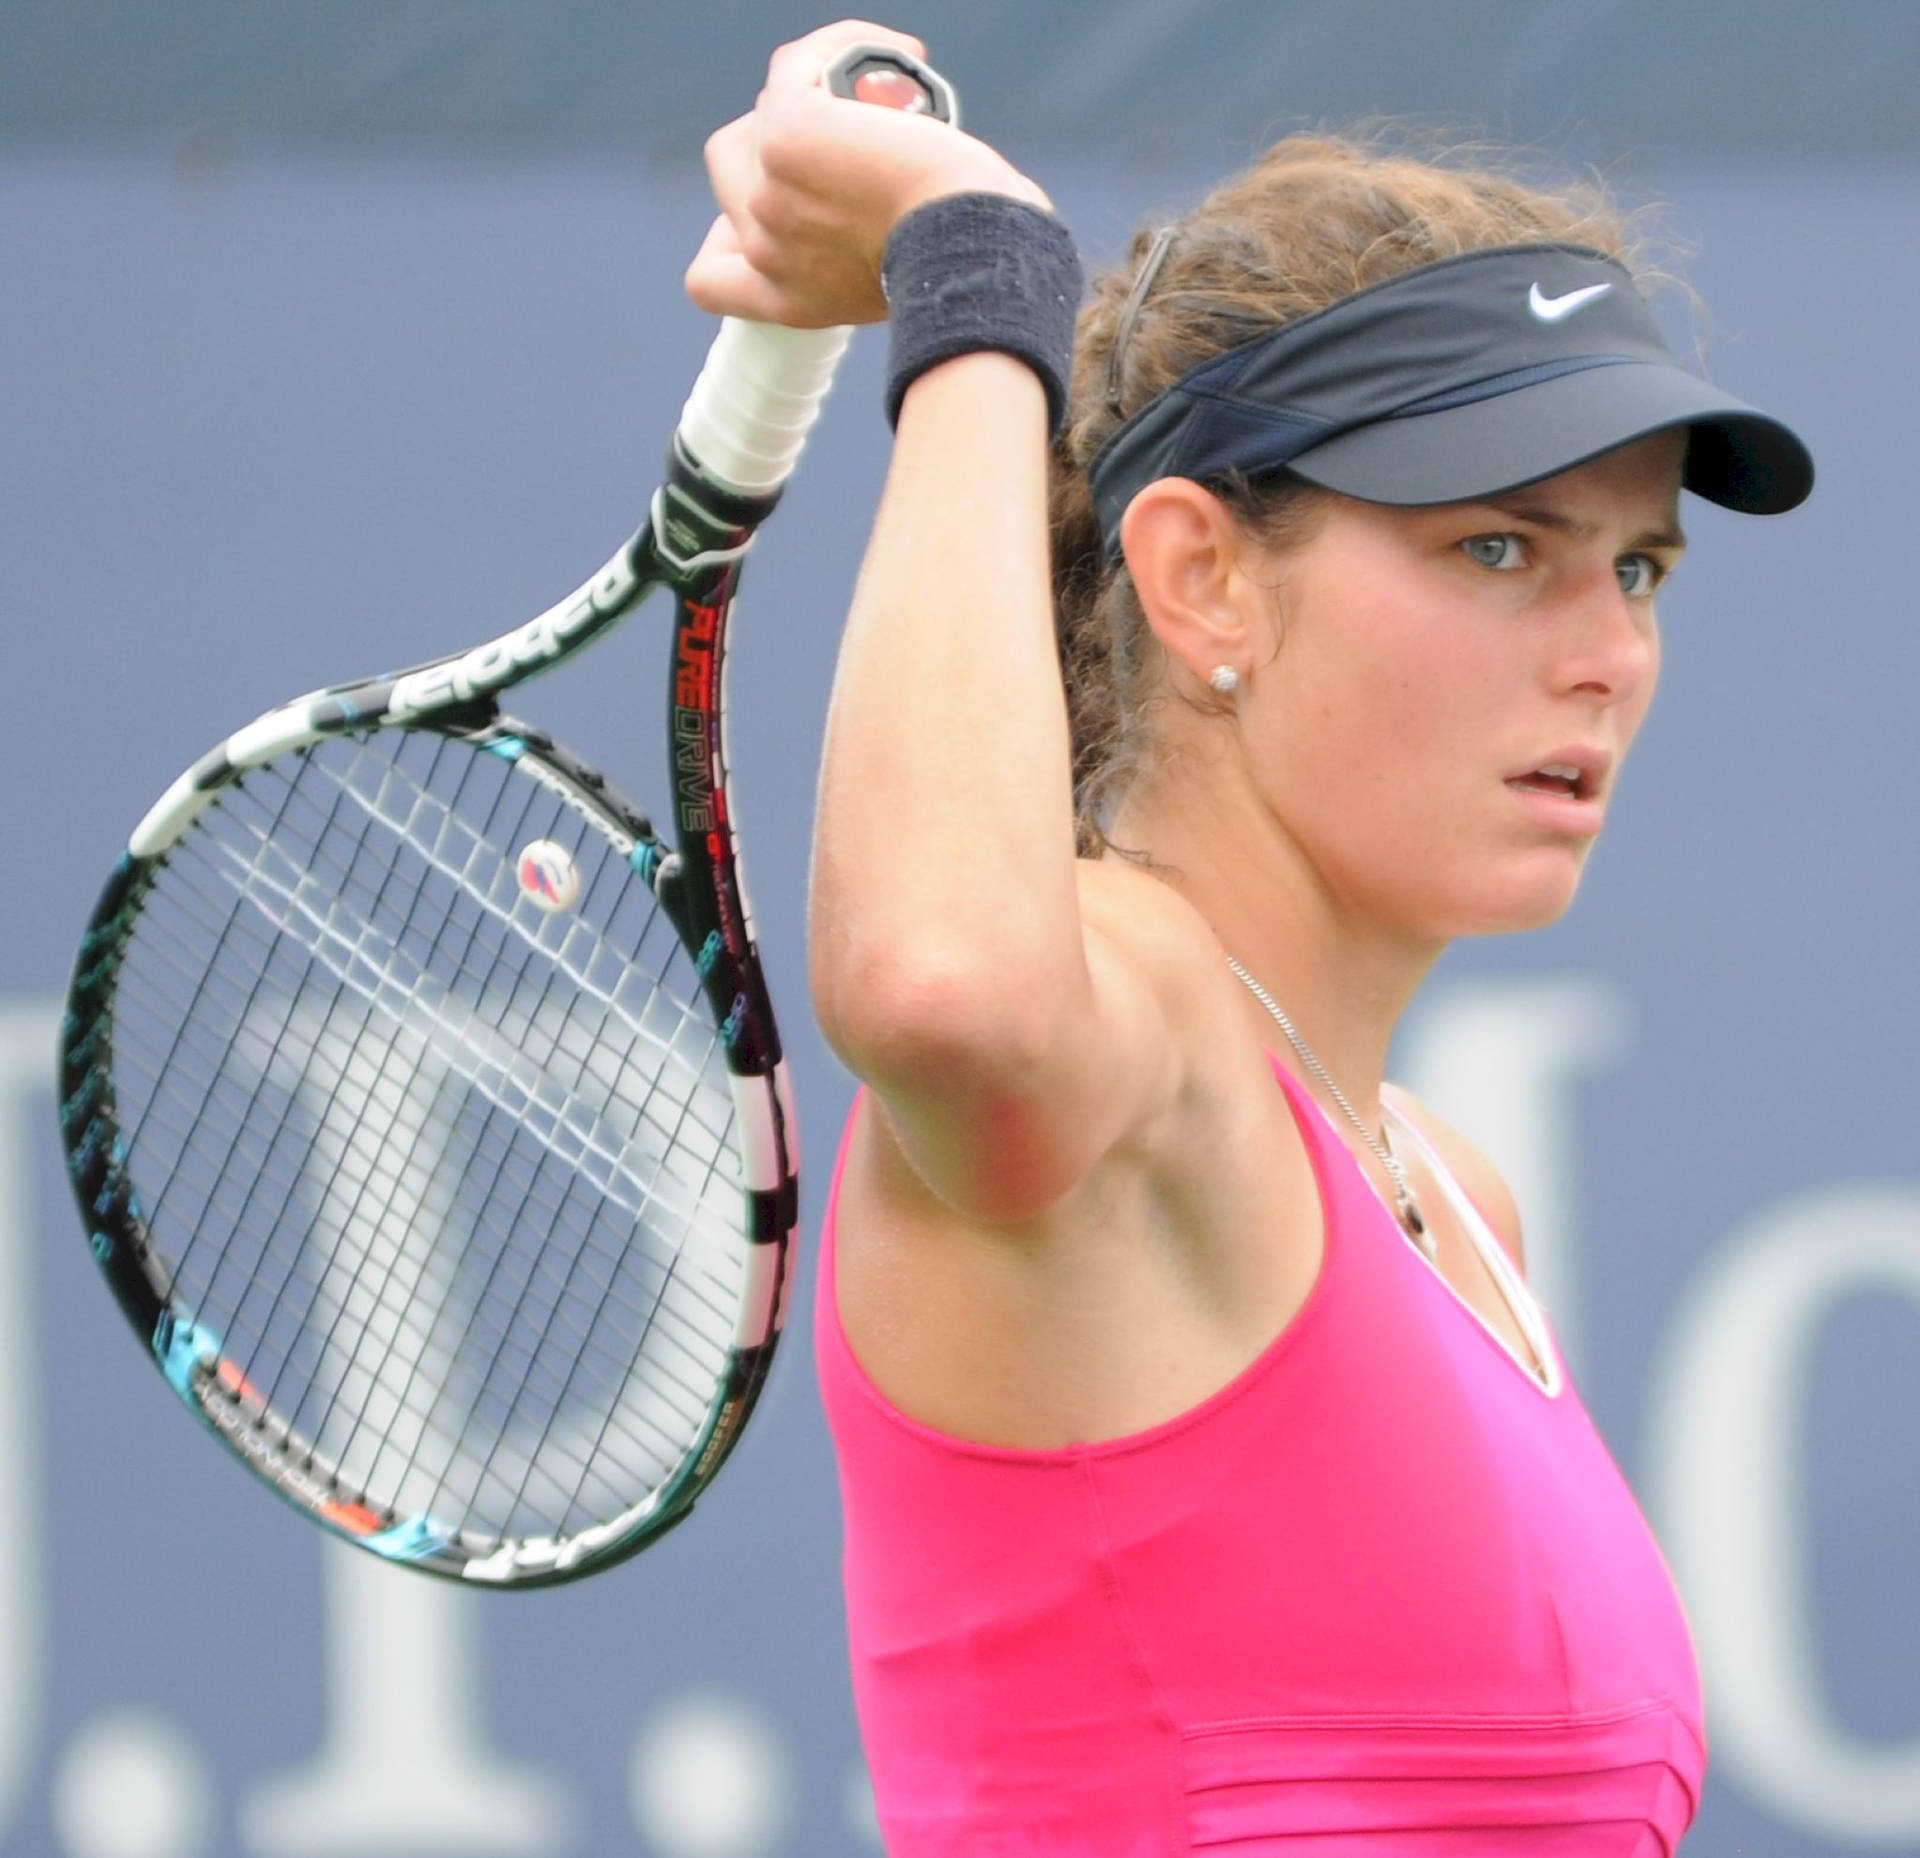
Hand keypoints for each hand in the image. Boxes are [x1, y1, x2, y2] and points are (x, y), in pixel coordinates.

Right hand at [685, 20, 1050, 327]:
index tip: (775, 212)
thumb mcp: (891, 285)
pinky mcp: (787, 134)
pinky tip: (899, 53)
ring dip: (819, 85)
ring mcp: (767, 188)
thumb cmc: (960, 268)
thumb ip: (854, 259)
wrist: (968, 248)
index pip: (711, 278)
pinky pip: (796, 65)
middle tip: (848, 131)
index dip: (728, 237)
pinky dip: (841, 47)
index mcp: (786, 299)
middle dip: (778, 134)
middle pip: (729, 162)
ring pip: (764, 108)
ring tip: (888, 91)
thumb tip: (866, 206)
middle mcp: (764, 248)